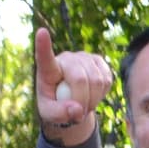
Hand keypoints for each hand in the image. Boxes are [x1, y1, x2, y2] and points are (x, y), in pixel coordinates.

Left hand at [34, 29, 109, 145]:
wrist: (70, 101)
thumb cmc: (54, 106)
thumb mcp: (50, 115)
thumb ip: (59, 114)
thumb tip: (77, 109)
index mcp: (48, 70)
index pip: (44, 57)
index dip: (43, 46)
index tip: (41, 32)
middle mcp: (66, 58)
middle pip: (80, 79)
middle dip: (82, 101)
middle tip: (78, 114)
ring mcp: (83, 57)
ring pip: (97, 81)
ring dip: (93, 100)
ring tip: (84, 106)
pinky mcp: (98, 60)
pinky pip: (107, 80)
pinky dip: (102, 94)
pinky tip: (93, 95)